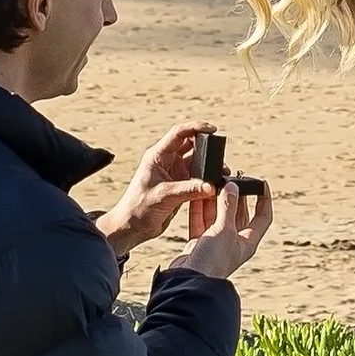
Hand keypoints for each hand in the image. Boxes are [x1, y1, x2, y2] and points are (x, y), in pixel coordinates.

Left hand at [94, 120, 215, 260]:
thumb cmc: (138, 208)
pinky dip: (208, 180)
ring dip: (209, 166)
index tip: (213, 129)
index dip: (196, 127)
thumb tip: (212, 186)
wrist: (132, 227)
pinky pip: (198, 179)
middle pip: (191, 145)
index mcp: (157, 156)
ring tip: (222, 173)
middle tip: (221, 153)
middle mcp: (167, 161)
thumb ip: (188, 190)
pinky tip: (217, 185)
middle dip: (207, 147)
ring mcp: (174, 173)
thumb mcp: (164, 196)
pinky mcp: (180, 186)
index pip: (179, 133)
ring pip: (197, 163)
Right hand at [175, 180, 273, 283]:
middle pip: (238, 213)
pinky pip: (200, 220)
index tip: (262, 183)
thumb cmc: (213, 261)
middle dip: (236, 196)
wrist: (189, 280)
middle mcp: (233, 241)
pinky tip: (198, 194)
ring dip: (216, 199)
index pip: (263, 217)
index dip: (264, 199)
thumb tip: (232, 186)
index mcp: (248, 242)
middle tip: (232, 177)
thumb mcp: (225, 230)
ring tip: (214, 182)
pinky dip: (199, 208)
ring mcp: (215, 242)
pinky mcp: (198, 243)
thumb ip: (228, 206)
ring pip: (217, 215)